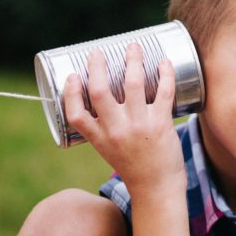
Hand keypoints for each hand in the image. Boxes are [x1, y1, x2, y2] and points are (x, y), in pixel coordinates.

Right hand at [64, 43, 185, 194]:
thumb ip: (105, 129)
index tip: (72, 75)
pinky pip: (163, 92)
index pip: (75, 113)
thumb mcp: (109, 151)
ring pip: (132, 84)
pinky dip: (165, 74)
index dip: (70, 92)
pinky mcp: (161, 124)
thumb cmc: (134, 168)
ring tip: (134, 47)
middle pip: (100, 91)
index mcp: (98, 139)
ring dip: (133, 60)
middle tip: (99, 52)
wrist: (157, 188)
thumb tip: (105, 99)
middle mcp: (116, 130)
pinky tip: (164, 62)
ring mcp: (139, 126)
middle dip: (97, 66)